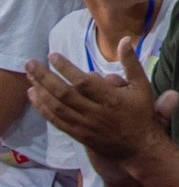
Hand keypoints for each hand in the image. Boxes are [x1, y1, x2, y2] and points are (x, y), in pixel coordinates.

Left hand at [26, 38, 161, 165]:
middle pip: (64, 94)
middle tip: (30, 64)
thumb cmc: (141, 113)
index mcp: (111, 98)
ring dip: (41, 92)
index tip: (53, 56)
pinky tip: (35, 97)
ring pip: (57, 108)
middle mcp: (95, 112)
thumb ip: (131, 62)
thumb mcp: (142, 85)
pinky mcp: (78, 134)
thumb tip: (125, 40)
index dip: (66, 68)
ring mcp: (84, 125)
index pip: (83, 82)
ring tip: (29, 77)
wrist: (138, 147)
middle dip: (45, 77)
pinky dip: (43, 109)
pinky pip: (57, 121)